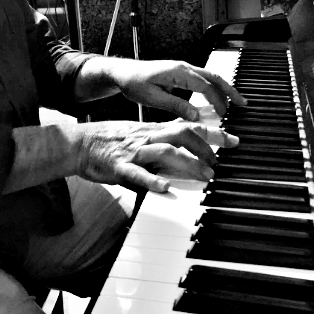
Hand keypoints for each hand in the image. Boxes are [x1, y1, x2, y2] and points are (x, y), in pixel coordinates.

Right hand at [75, 119, 238, 192]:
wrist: (79, 143)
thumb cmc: (110, 141)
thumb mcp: (140, 134)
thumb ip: (163, 138)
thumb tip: (189, 141)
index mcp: (153, 130)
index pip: (188, 125)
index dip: (212, 132)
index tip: (234, 138)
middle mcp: (147, 137)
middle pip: (182, 134)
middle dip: (206, 147)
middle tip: (221, 161)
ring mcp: (134, 151)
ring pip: (165, 152)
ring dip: (189, 163)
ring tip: (205, 176)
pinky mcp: (118, 166)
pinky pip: (136, 173)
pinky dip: (151, 180)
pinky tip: (164, 187)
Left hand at [108, 59, 246, 119]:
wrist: (123, 72)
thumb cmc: (134, 83)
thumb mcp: (152, 98)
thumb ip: (175, 105)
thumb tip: (195, 115)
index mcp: (178, 72)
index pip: (204, 86)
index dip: (216, 101)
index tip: (224, 114)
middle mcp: (183, 68)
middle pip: (214, 77)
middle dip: (230, 90)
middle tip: (243, 104)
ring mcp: (183, 69)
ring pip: (210, 77)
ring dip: (224, 89)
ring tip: (236, 102)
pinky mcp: (181, 73)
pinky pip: (203, 79)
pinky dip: (214, 88)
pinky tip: (218, 98)